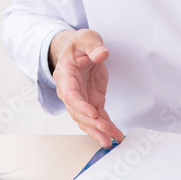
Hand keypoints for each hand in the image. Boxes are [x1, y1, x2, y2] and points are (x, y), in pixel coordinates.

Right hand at [50, 29, 124, 148]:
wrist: (77, 51)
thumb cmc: (78, 45)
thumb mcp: (86, 38)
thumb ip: (93, 46)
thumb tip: (101, 54)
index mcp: (65, 75)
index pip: (70, 95)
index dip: (80, 105)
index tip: (92, 113)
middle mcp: (70, 91)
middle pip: (77, 112)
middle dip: (90, 122)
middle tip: (104, 129)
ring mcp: (81, 99)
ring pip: (86, 120)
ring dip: (97, 131)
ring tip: (109, 141)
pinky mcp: (92, 102)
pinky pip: (98, 118)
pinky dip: (107, 128)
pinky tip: (115, 136)